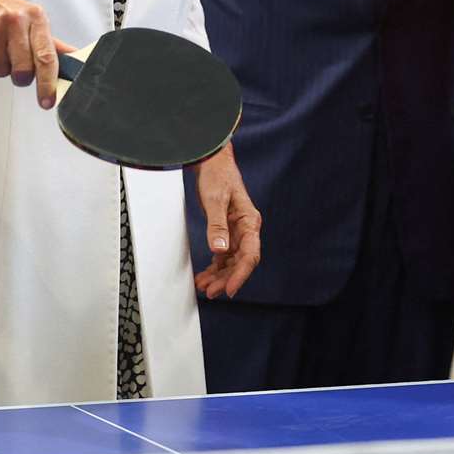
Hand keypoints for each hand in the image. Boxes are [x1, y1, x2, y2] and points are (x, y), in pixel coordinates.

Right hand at [0, 0, 68, 107]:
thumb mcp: (29, 18)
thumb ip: (51, 43)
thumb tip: (76, 59)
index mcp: (35, 17)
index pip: (47, 56)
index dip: (48, 83)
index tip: (48, 101)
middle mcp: (16, 20)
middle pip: (23, 70)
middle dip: (19, 76)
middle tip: (14, 63)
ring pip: (1, 71)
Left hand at [192, 145, 260, 298]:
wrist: (212, 161)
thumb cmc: (218, 176)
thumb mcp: (215, 200)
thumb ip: (217, 225)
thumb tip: (220, 250)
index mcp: (250, 222)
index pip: (250, 255)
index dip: (240, 275)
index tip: (229, 290)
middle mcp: (246, 229)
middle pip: (241, 262)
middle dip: (226, 279)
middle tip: (210, 292)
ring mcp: (236, 231)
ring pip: (231, 261)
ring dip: (219, 275)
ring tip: (204, 286)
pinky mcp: (226, 231)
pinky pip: (223, 254)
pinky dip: (215, 266)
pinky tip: (205, 274)